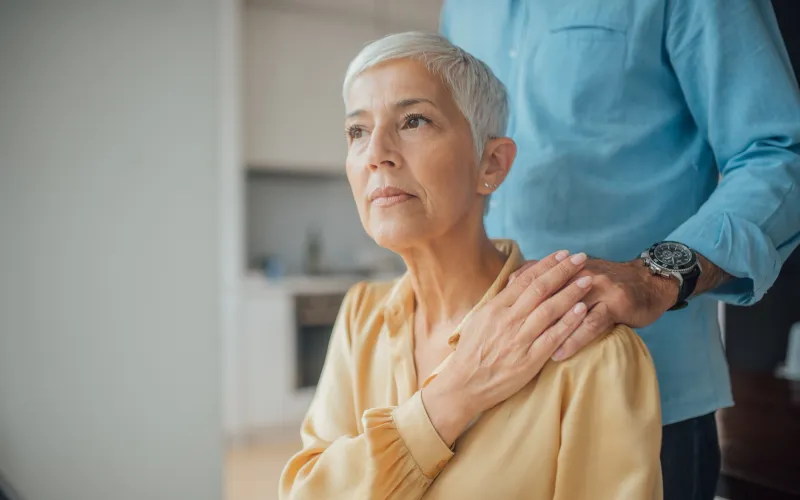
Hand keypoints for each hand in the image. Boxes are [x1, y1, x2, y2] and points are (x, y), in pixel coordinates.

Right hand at [422, 250, 592, 445]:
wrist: (463, 386)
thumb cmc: (471, 353)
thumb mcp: (478, 321)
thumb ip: (499, 303)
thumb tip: (516, 284)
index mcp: (494, 308)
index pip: (525, 280)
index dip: (545, 265)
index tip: (562, 254)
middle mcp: (507, 320)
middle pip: (540, 289)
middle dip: (562, 271)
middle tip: (581, 258)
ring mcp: (519, 340)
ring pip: (549, 310)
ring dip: (570, 292)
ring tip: (587, 280)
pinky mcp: (529, 360)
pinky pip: (553, 337)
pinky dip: (568, 322)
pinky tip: (582, 310)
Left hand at [509, 257, 678, 360]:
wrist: (650, 282)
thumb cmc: (609, 284)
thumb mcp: (580, 275)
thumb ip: (552, 278)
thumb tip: (517, 279)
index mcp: (568, 268)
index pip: (535, 277)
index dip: (514, 295)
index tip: (494, 312)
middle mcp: (580, 274)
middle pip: (546, 293)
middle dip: (523, 315)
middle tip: (502, 337)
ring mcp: (597, 287)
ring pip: (565, 309)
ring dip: (545, 331)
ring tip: (525, 352)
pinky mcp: (614, 303)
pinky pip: (590, 323)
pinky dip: (574, 338)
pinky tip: (560, 353)